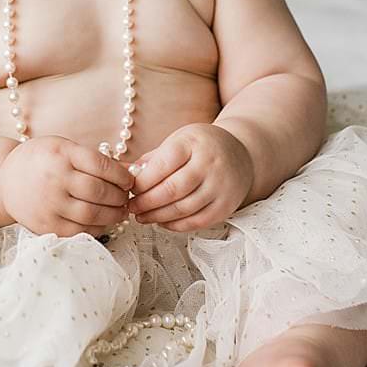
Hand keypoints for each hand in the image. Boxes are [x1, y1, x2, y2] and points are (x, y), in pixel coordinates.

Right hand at [0, 137, 136, 240]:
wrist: (5, 180)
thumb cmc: (42, 161)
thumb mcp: (64, 149)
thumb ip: (94, 159)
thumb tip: (131, 172)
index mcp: (61, 155)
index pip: (102, 166)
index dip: (122, 176)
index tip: (128, 181)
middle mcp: (54, 179)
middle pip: (99, 192)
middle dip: (120, 197)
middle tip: (125, 198)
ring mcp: (49, 204)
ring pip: (93, 214)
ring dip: (113, 215)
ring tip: (119, 211)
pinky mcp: (47, 225)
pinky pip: (80, 231)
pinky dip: (98, 228)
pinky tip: (102, 221)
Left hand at [127, 124, 256, 232]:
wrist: (240, 154)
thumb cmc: (201, 147)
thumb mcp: (179, 141)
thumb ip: (153, 159)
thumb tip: (127, 176)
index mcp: (193, 143)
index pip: (162, 165)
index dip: (142, 182)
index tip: (129, 189)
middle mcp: (210, 164)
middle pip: (171, 190)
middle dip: (146, 202)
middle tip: (132, 207)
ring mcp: (220, 187)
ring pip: (183, 209)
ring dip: (158, 216)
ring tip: (143, 217)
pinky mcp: (226, 206)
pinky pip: (196, 222)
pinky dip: (175, 225)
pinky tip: (162, 221)